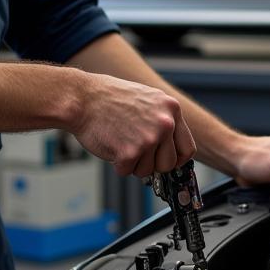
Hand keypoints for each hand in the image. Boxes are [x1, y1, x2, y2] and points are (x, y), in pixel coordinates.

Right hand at [72, 74, 194, 176]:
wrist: (82, 98)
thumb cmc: (109, 98)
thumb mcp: (147, 99)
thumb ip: (162, 120)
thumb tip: (170, 148)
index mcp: (171, 109)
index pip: (187, 148)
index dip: (175, 159)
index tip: (164, 161)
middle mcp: (165, 123)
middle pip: (168, 164)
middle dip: (152, 164)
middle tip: (136, 153)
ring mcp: (149, 138)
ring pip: (148, 171)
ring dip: (133, 164)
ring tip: (120, 142)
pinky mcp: (130, 152)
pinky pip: (128, 171)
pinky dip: (117, 164)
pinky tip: (111, 145)